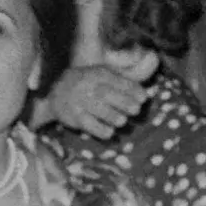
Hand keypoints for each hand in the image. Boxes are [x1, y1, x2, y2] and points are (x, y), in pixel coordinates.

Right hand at [38, 57, 155, 139]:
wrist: (55, 95)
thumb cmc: (89, 85)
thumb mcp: (103, 76)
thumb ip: (124, 78)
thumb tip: (151, 74)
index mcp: (95, 73)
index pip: (116, 80)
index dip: (133, 89)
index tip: (144, 98)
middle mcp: (85, 85)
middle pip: (108, 95)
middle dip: (126, 104)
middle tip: (136, 111)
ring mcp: (78, 101)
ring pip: (99, 110)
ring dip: (115, 117)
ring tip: (122, 121)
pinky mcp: (72, 116)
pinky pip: (89, 125)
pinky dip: (102, 130)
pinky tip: (110, 132)